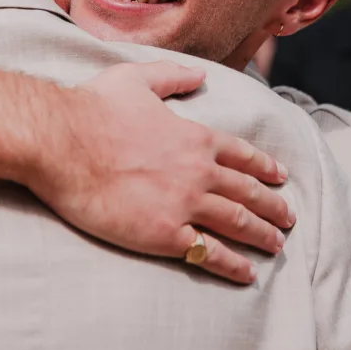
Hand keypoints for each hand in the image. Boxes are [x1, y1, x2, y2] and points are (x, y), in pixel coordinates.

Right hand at [29, 61, 293, 284]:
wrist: (62, 142)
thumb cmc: (93, 108)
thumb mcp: (135, 78)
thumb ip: (172, 76)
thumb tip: (200, 75)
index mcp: (194, 137)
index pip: (241, 155)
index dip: (264, 167)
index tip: (280, 177)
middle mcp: (198, 171)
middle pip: (247, 192)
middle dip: (272, 206)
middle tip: (288, 218)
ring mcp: (185, 204)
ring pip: (237, 223)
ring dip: (262, 236)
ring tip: (276, 246)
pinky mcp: (165, 234)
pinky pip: (210, 253)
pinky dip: (233, 265)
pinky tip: (246, 274)